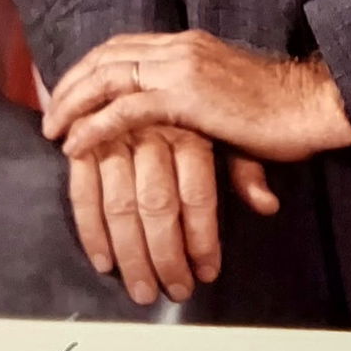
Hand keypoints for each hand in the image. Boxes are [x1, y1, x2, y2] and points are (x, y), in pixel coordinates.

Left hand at [44, 29, 350, 164]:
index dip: (89, 66)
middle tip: (48, 112)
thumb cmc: (280, 110)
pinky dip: (94, 126)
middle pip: (106, 56)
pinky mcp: (185, 98)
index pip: (123, 45)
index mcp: (188, 43)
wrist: (311, 105)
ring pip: (108, 77)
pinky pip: (125, 110)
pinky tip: (75, 145)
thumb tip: (184, 128)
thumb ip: (198, 106)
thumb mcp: (228, 98)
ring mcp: (181, 68)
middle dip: (71, 83)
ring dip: (73, 103)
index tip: (67, 90)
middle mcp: (179, 48)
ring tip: (52, 130)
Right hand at [64, 122, 279, 305]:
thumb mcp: (233, 132)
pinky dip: (90, 228)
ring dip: (130, 254)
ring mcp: (117, 134)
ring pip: (120, 203)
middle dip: (164, 255)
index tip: (206, 272)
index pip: (197, 192)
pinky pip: (83, 190)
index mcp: (192, 127)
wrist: (183, 60)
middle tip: (175, 290)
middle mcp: (154, 128)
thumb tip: (266, 204)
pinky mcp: (87, 141)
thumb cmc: (211, 106)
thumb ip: (246, 170)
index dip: (202, 238)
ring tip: (142, 290)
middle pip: (156, 204)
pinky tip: (102, 261)